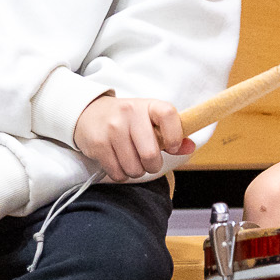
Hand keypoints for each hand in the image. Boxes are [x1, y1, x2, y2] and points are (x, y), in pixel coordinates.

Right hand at [73, 94, 194, 181]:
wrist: (90, 113)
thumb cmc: (128, 120)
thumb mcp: (151, 120)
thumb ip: (173, 134)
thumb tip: (190, 147)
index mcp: (148, 105)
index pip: (168, 115)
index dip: (175, 136)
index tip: (172, 148)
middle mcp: (129, 113)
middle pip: (150, 153)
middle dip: (153, 165)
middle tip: (150, 163)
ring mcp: (112, 128)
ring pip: (134, 167)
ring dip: (137, 171)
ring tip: (133, 162)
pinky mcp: (98, 143)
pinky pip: (117, 172)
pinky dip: (121, 174)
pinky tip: (119, 163)